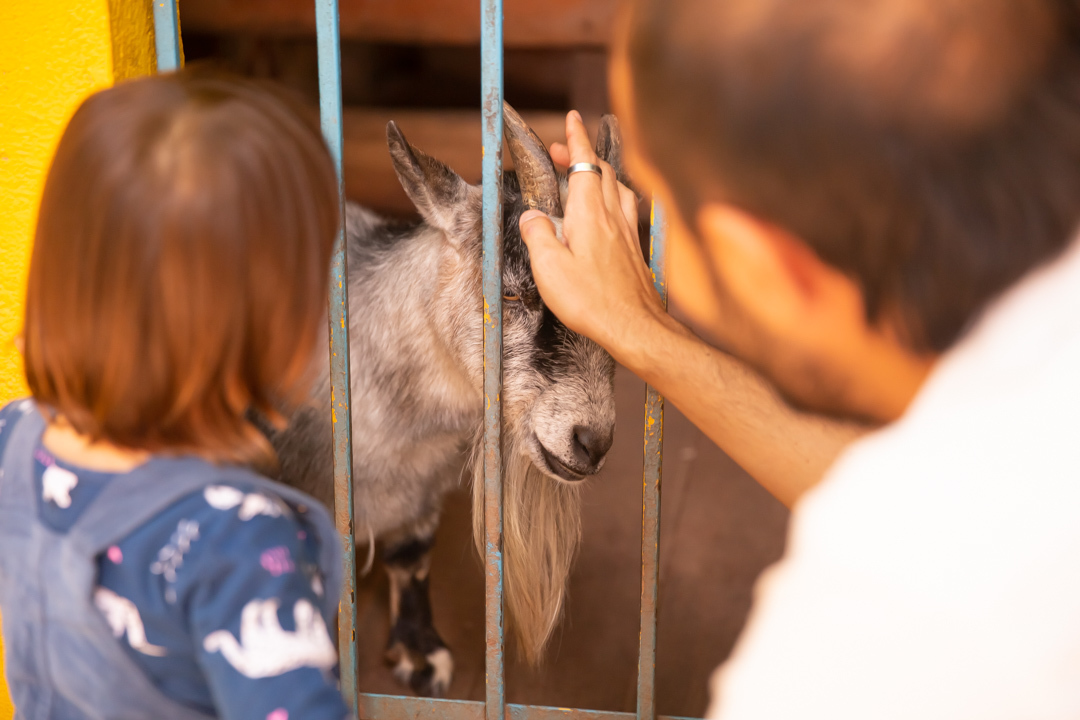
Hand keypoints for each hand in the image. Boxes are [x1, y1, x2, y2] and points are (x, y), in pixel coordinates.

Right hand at [519, 111, 665, 357]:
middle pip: (602, 171)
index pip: (584, 164)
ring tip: (587, 174)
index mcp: (589, 214)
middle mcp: (612, 216)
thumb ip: (538, 236)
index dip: (576, 139)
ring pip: (619, 187)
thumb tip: (532, 217)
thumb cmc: (591, 300)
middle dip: (583, 154)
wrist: (635, 326)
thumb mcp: (549, 269)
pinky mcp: (636, 249)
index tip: (571, 119)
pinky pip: (627, 210)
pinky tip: (612, 210)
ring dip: (602, 173)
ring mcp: (628, 232)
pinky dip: (615, 196)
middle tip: (562, 151)